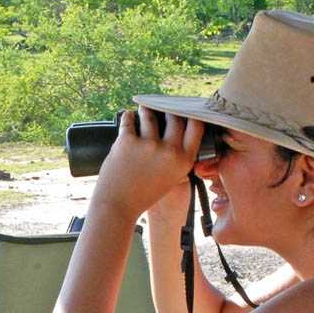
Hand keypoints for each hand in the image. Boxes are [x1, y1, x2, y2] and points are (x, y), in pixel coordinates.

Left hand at [91, 106, 204, 221]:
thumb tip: (178, 129)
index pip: (196, 127)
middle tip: (163, 107)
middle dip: (168, 109)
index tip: (185, 110)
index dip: (191, 115)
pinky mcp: (127, 141)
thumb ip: (178, 158)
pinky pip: (128, 119)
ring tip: (144, 109)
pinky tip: (129, 116)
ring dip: (146, 110)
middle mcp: (169, 151)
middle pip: (174, 117)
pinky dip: (128, 116)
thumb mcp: (171, 178)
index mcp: (183, 161)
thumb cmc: (143, 194)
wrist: (117, 205)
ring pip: (150, 115)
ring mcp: (148, 145)